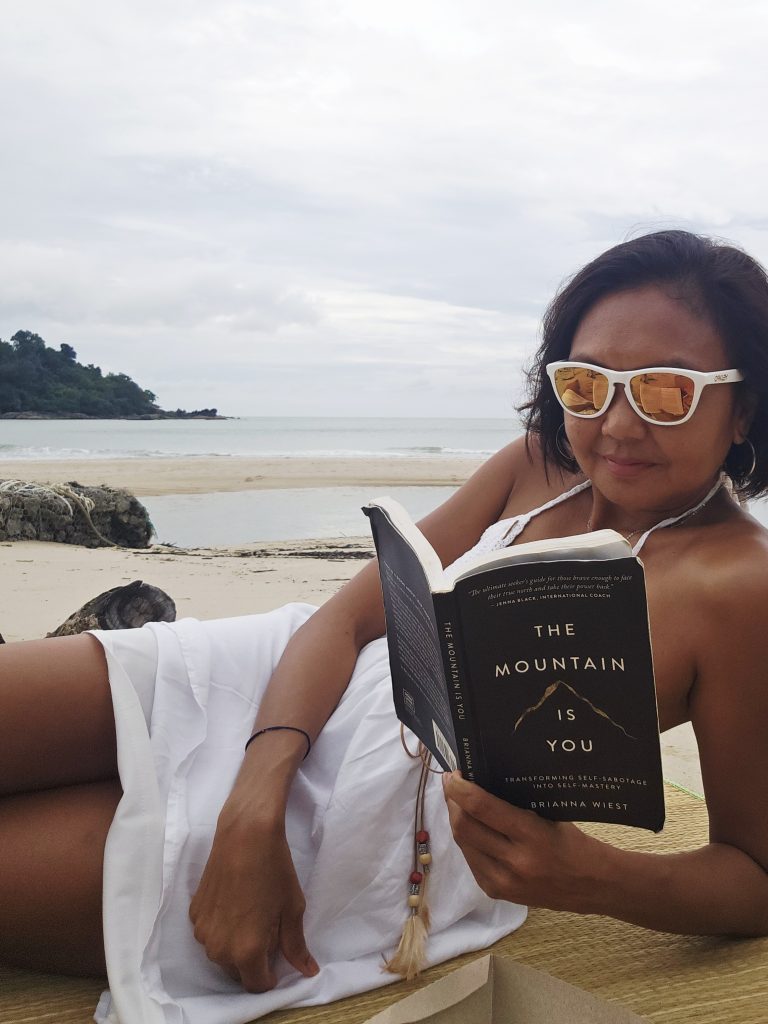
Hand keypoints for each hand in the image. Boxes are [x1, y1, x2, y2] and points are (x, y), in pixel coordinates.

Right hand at [189, 805, 318, 991]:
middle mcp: (219, 947)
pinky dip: (222, 927)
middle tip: (269, 930)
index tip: (279, 956)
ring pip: (221, 953)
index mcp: (246, 951)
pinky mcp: (194, 912)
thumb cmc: (274, 869)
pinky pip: (210, 933)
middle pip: (237, 971)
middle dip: (253, 960)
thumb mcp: (292, 909)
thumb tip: (308, 971)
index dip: (271, 976)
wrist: (246, 833)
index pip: (257, 985)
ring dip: (235, 945)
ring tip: (252, 914)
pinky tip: (235, 903)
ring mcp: (203, 930)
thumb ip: (296, 946)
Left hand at [442, 772, 598, 912]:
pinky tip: (472, 830)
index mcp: (531, 835)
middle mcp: (514, 861)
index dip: (459, 788)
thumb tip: (480, 782)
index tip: (453, 774)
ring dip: (456, 821)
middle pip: (464, 827)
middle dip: (452, 802)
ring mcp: (503, 881)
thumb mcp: (549, 815)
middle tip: (452, 785)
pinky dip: (467, 842)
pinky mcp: (496, 892)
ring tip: (459, 804)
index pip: (482, 807)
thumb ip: (515, 805)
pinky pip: (471, 861)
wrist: (592, 887)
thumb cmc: (573, 842)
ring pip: (463, 844)